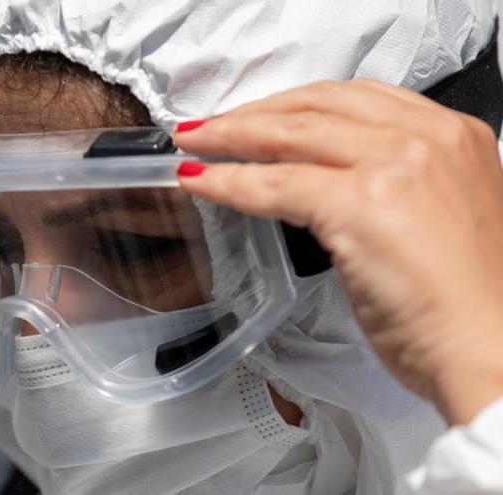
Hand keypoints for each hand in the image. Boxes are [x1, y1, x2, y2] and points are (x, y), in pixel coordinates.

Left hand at [174, 80, 502, 423]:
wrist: (495, 353)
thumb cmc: (469, 306)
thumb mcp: (440, 218)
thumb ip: (396, 186)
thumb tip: (330, 184)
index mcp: (452, 136)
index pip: (355, 98)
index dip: (294, 104)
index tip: (258, 114)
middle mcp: (428, 139)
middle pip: (318, 105)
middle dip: (253, 113)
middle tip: (210, 126)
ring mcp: (397, 166)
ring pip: (290, 136)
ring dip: (230, 137)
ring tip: (194, 144)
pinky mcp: (364, 204)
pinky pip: (276, 184)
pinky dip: (230, 182)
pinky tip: (202, 182)